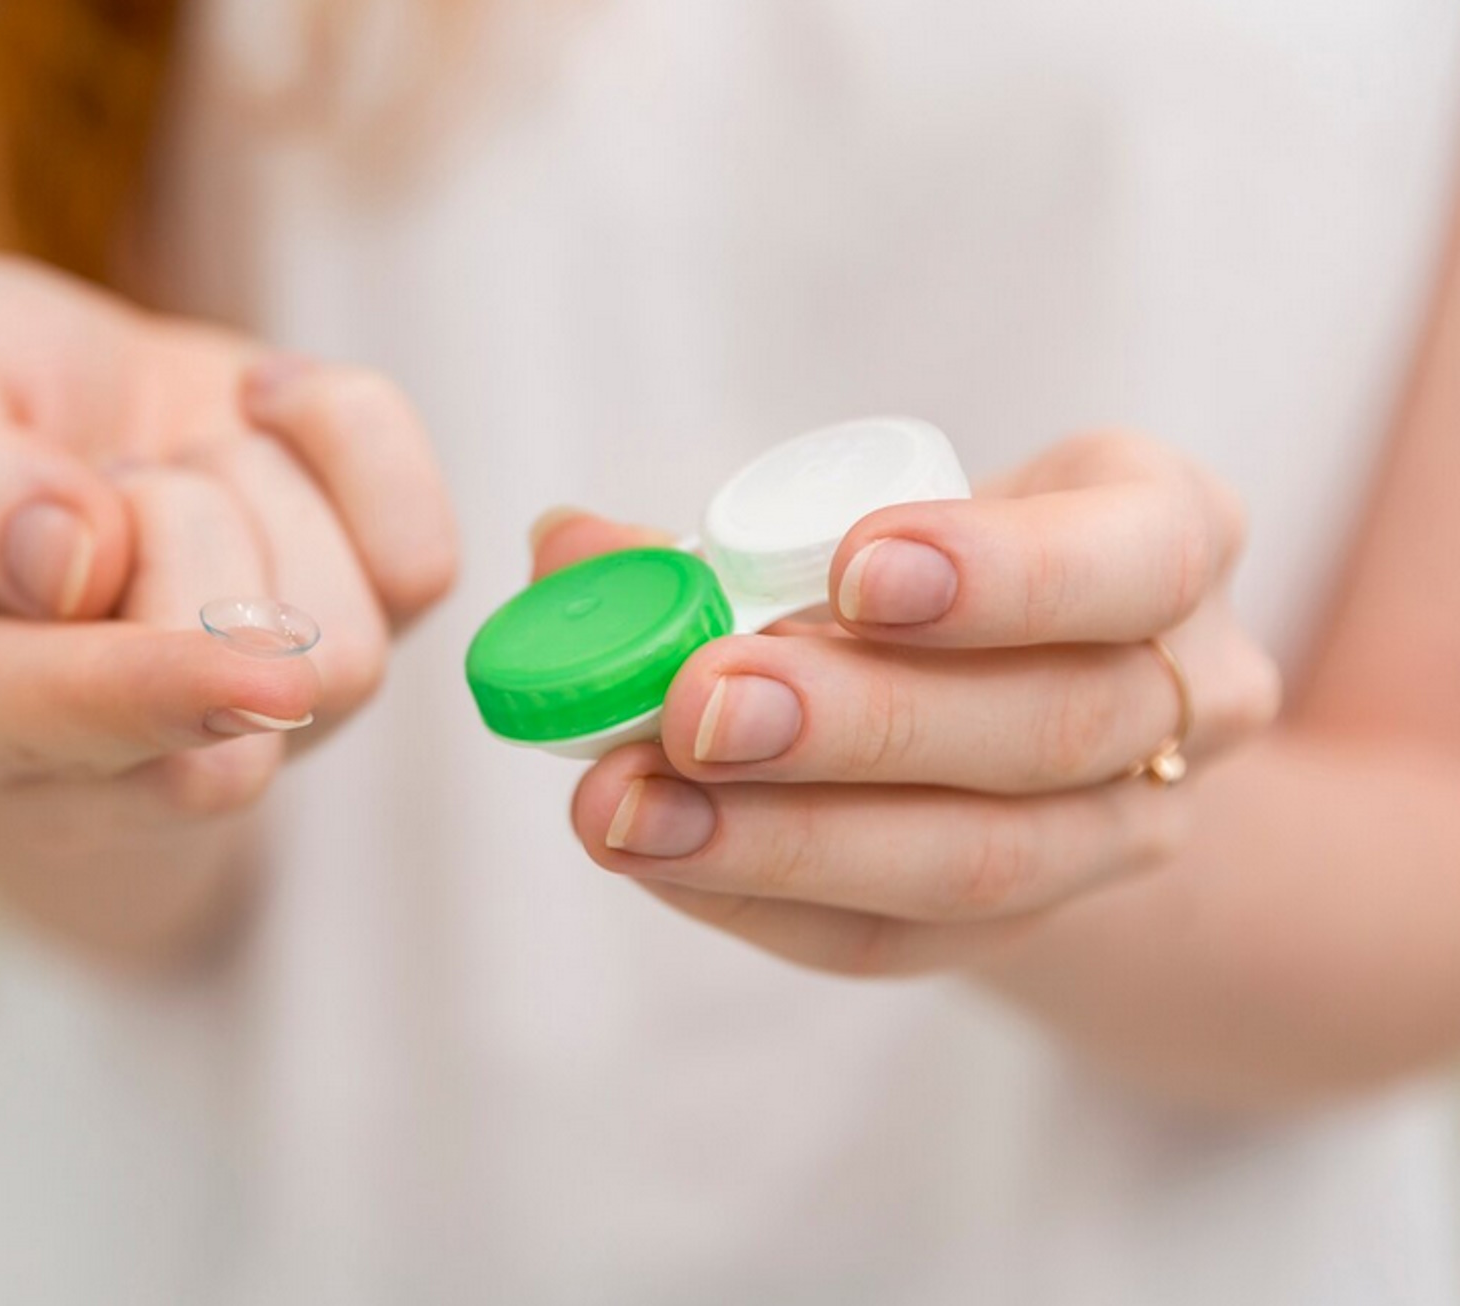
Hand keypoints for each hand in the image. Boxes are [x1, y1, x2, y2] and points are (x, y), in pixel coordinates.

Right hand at [0, 255, 455, 959]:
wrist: (76, 430)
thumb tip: (65, 564)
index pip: (69, 729)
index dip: (146, 684)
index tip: (228, 660)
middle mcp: (109, 766)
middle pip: (241, 677)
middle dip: (185, 512)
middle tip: (109, 477)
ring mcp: (255, 732)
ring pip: (344, 642)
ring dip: (258, 488)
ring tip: (172, 473)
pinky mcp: (360, 649)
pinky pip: (422, 563)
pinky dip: (352, 442)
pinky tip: (265, 421)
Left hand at [551, 432, 1280, 976]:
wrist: (1014, 708)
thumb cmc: (926, 577)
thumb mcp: (863, 522)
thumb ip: (718, 538)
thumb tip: (566, 552)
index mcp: (1166, 538)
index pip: (1141, 557)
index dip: (1005, 573)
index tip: (848, 573)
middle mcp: (1185, 695)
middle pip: (1052, 728)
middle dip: (859, 723)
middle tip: (695, 703)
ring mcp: (1124, 833)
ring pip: (978, 861)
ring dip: (783, 836)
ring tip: (626, 802)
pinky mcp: (1021, 928)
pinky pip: (895, 938)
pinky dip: (759, 896)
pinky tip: (655, 852)